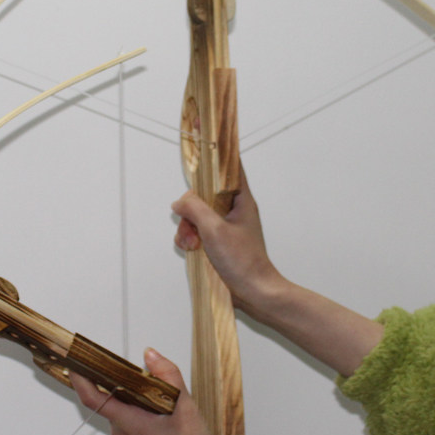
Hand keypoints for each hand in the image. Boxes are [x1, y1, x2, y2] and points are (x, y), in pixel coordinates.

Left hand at [71, 349, 223, 434]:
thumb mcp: (184, 406)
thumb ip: (167, 374)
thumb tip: (150, 354)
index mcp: (127, 422)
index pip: (92, 397)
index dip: (80, 377)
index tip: (75, 361)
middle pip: (112, 399)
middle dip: (123, 381)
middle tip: (140, 369)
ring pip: (125, 411)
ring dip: (138, 397)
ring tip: (164, 395)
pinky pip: (132, 423)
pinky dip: (143, 411)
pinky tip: (165, 413)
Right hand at [172, 166, 283, 316]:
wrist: (254, 293)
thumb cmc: (243, 262)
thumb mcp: (215, 230)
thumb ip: (195, 209)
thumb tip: (180, 202)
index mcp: (241, 200)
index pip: (230, 168)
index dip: (217, 155)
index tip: (203, 141)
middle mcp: (233, 209)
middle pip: (203, 194)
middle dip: (190, 211)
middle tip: (191, 227)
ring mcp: (224, 226)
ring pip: (196, 215)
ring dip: (188, 229)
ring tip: (193, 246)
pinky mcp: (217, 241)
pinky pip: (196, 232)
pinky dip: (189, 240)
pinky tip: (192, 251)